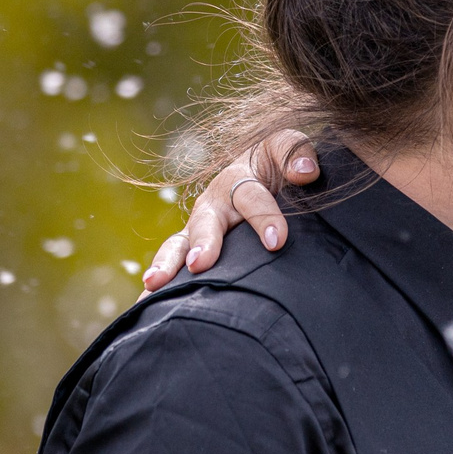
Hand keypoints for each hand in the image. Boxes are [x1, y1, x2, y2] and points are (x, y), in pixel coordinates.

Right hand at [138, 127, 319, 295]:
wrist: (257, 170)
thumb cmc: (276, 163)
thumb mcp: (287, 147)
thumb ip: (296, 153)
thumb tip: (306, 171)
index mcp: (238, 180)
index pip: (250, 197)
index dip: (263, 218)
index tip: (276, 242)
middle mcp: (213, 205)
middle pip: (205, 223)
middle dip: (203, 243)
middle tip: (199, 263)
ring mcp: (198, 229)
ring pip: (179, 245)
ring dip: (167, 264)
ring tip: (154, 285)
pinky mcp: (193, 249)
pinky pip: (172, 265)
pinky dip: (159, 285)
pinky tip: (146, 306)